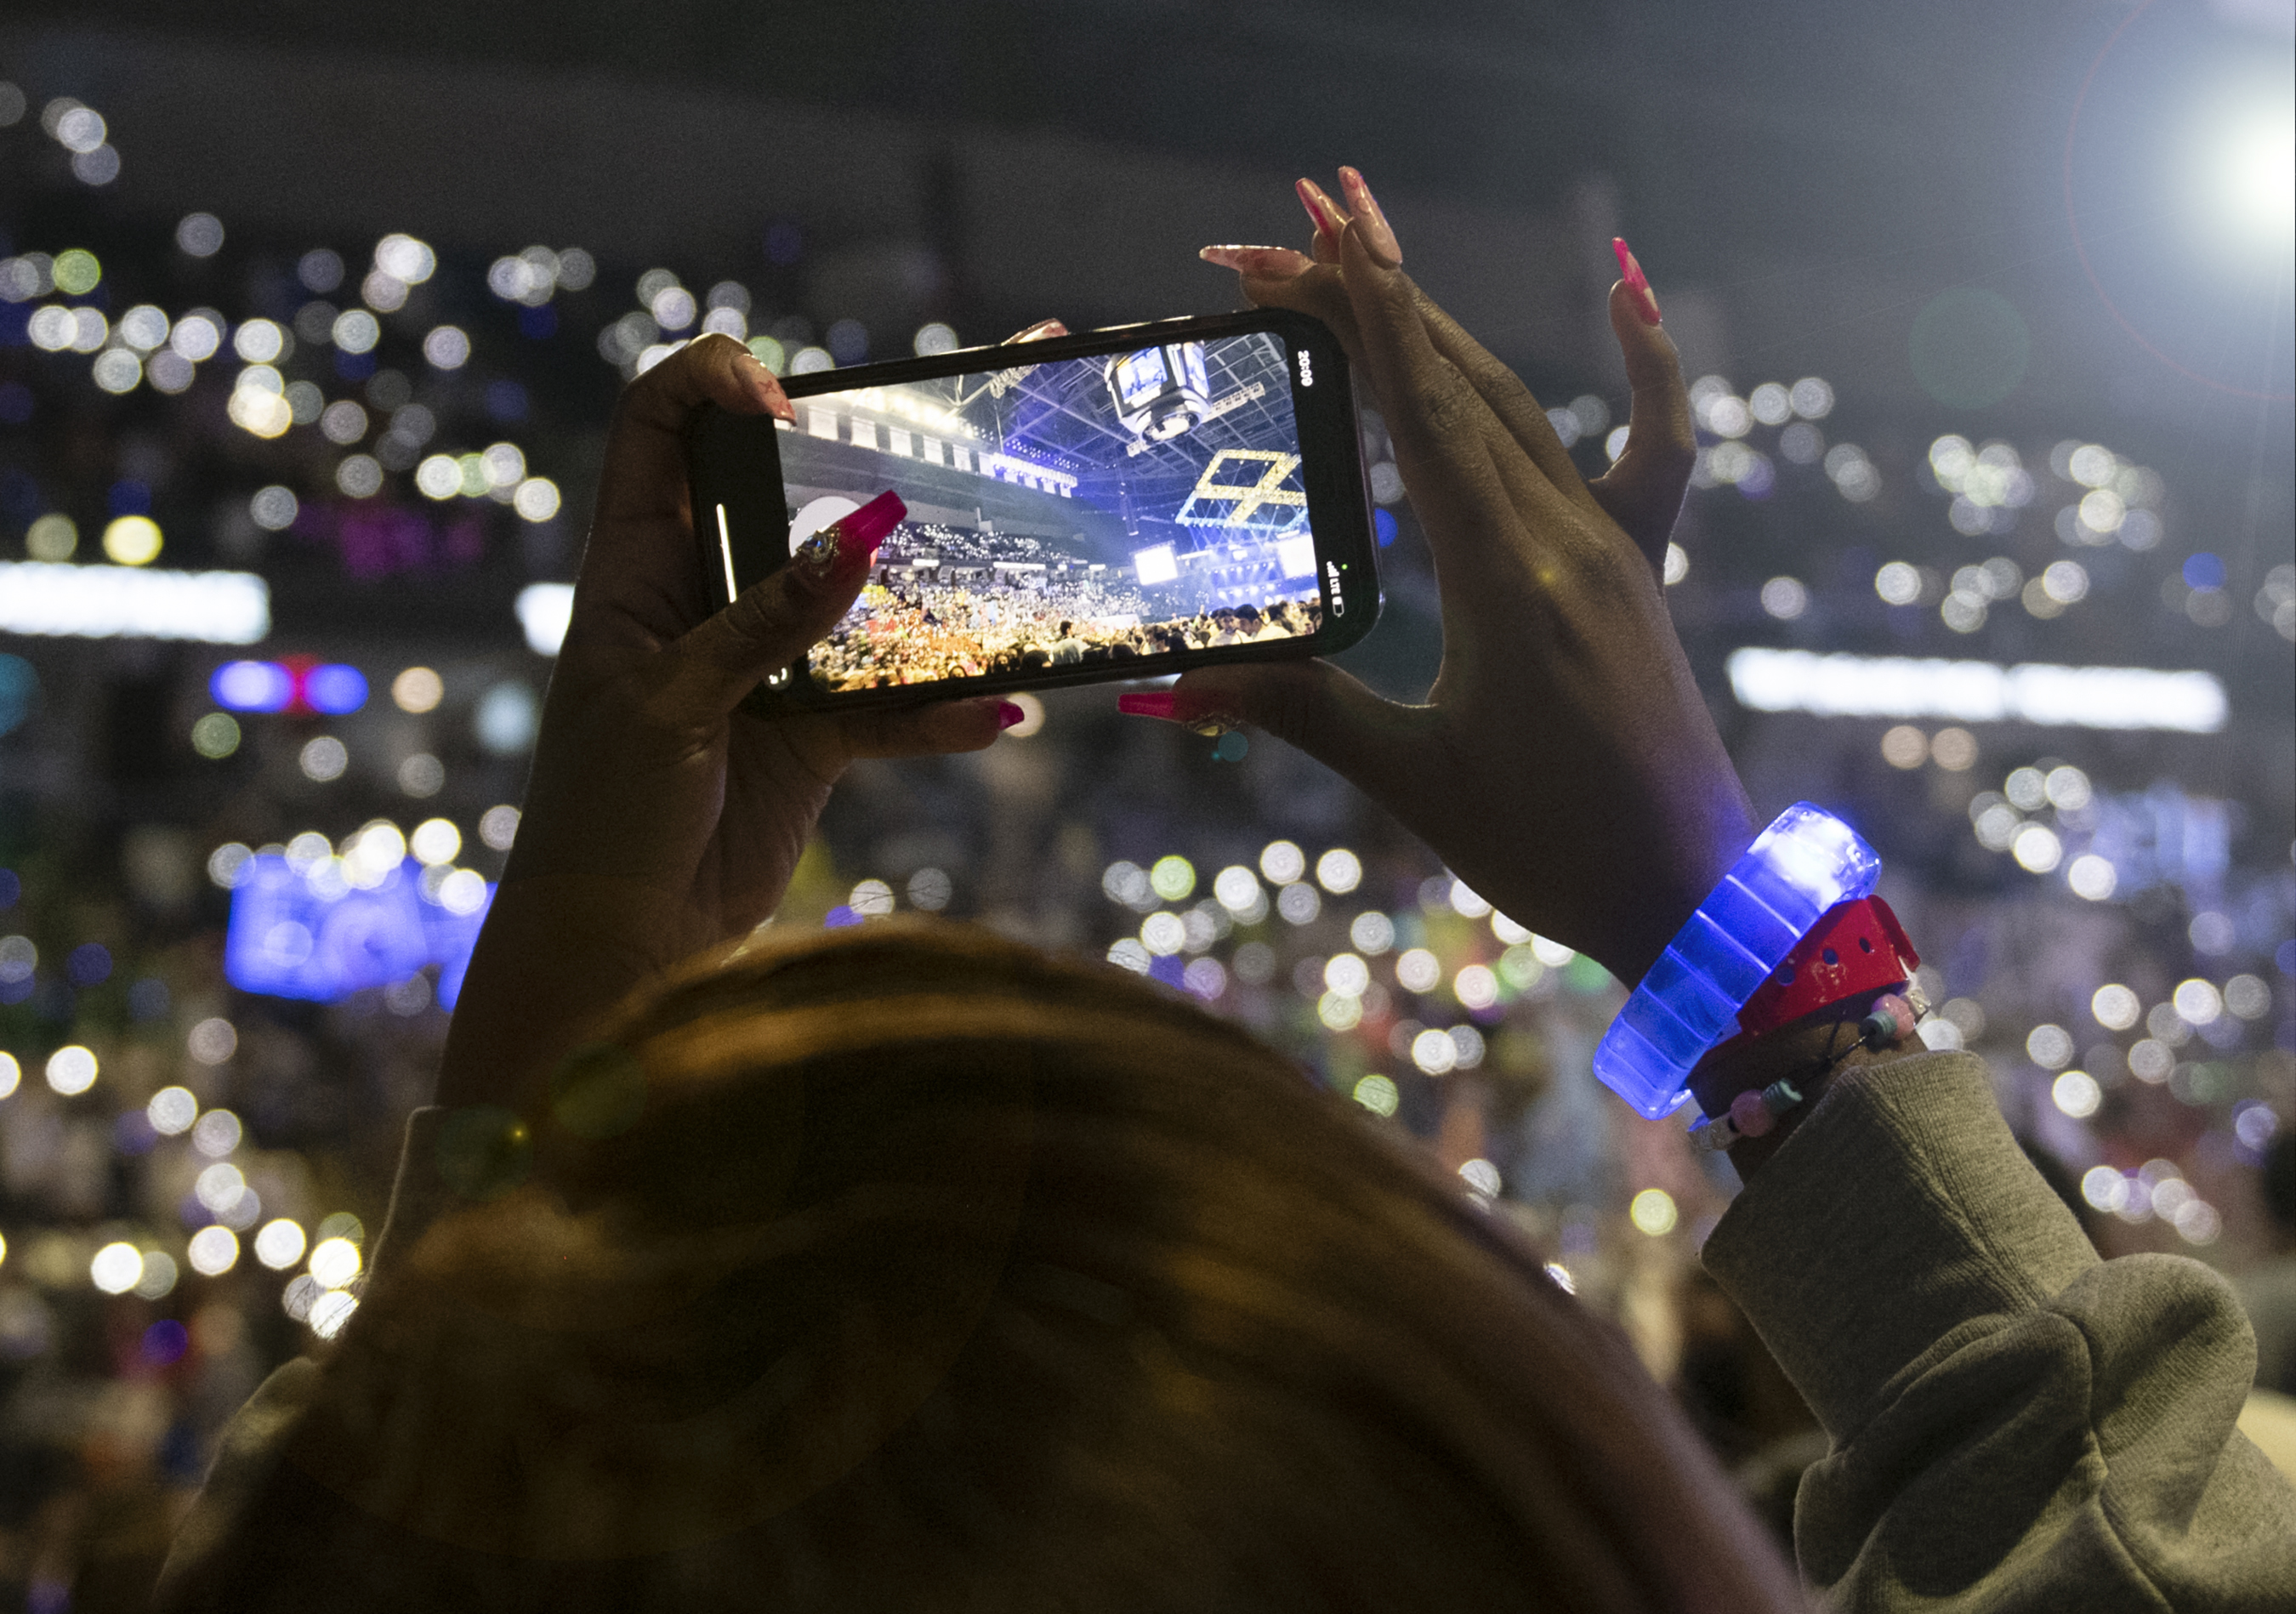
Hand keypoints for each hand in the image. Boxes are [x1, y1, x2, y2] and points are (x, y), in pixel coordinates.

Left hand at [438, 335, 1012, 1109]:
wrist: (617, 950)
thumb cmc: (602, 820)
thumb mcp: (671, 708)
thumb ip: (762, 627)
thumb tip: (855, 543)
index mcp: (634, 569)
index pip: (657, 427)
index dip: (712, 386)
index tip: (785, 410)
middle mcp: (703, 601)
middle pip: (780, 498)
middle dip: (856, 469)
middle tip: (937, 455)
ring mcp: (765, 667)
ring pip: (854, 603)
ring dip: (920, 597)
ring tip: (993, 577)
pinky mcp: (811, 738)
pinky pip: (890, 709)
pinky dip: (941, 714)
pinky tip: (994, 715)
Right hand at [1166, 172, 1752, 985]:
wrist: (1694, 898)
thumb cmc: (1556, 852)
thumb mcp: (1416, 782)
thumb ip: (1302, 712)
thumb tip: (1173, 687)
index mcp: (1507, 581)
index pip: (1420, 414)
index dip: (1360, 315)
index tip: (1307, 234)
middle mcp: (1567, 539)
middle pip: (1454, 386)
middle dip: (1362, 302)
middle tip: (1270, 238)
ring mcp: (1613, 545)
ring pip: (1519, 403)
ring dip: (1438, 326)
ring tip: (1363, 251)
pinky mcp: (1638, 567)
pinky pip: (1653, 446)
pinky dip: (1644, 366)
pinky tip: (1626, 291)